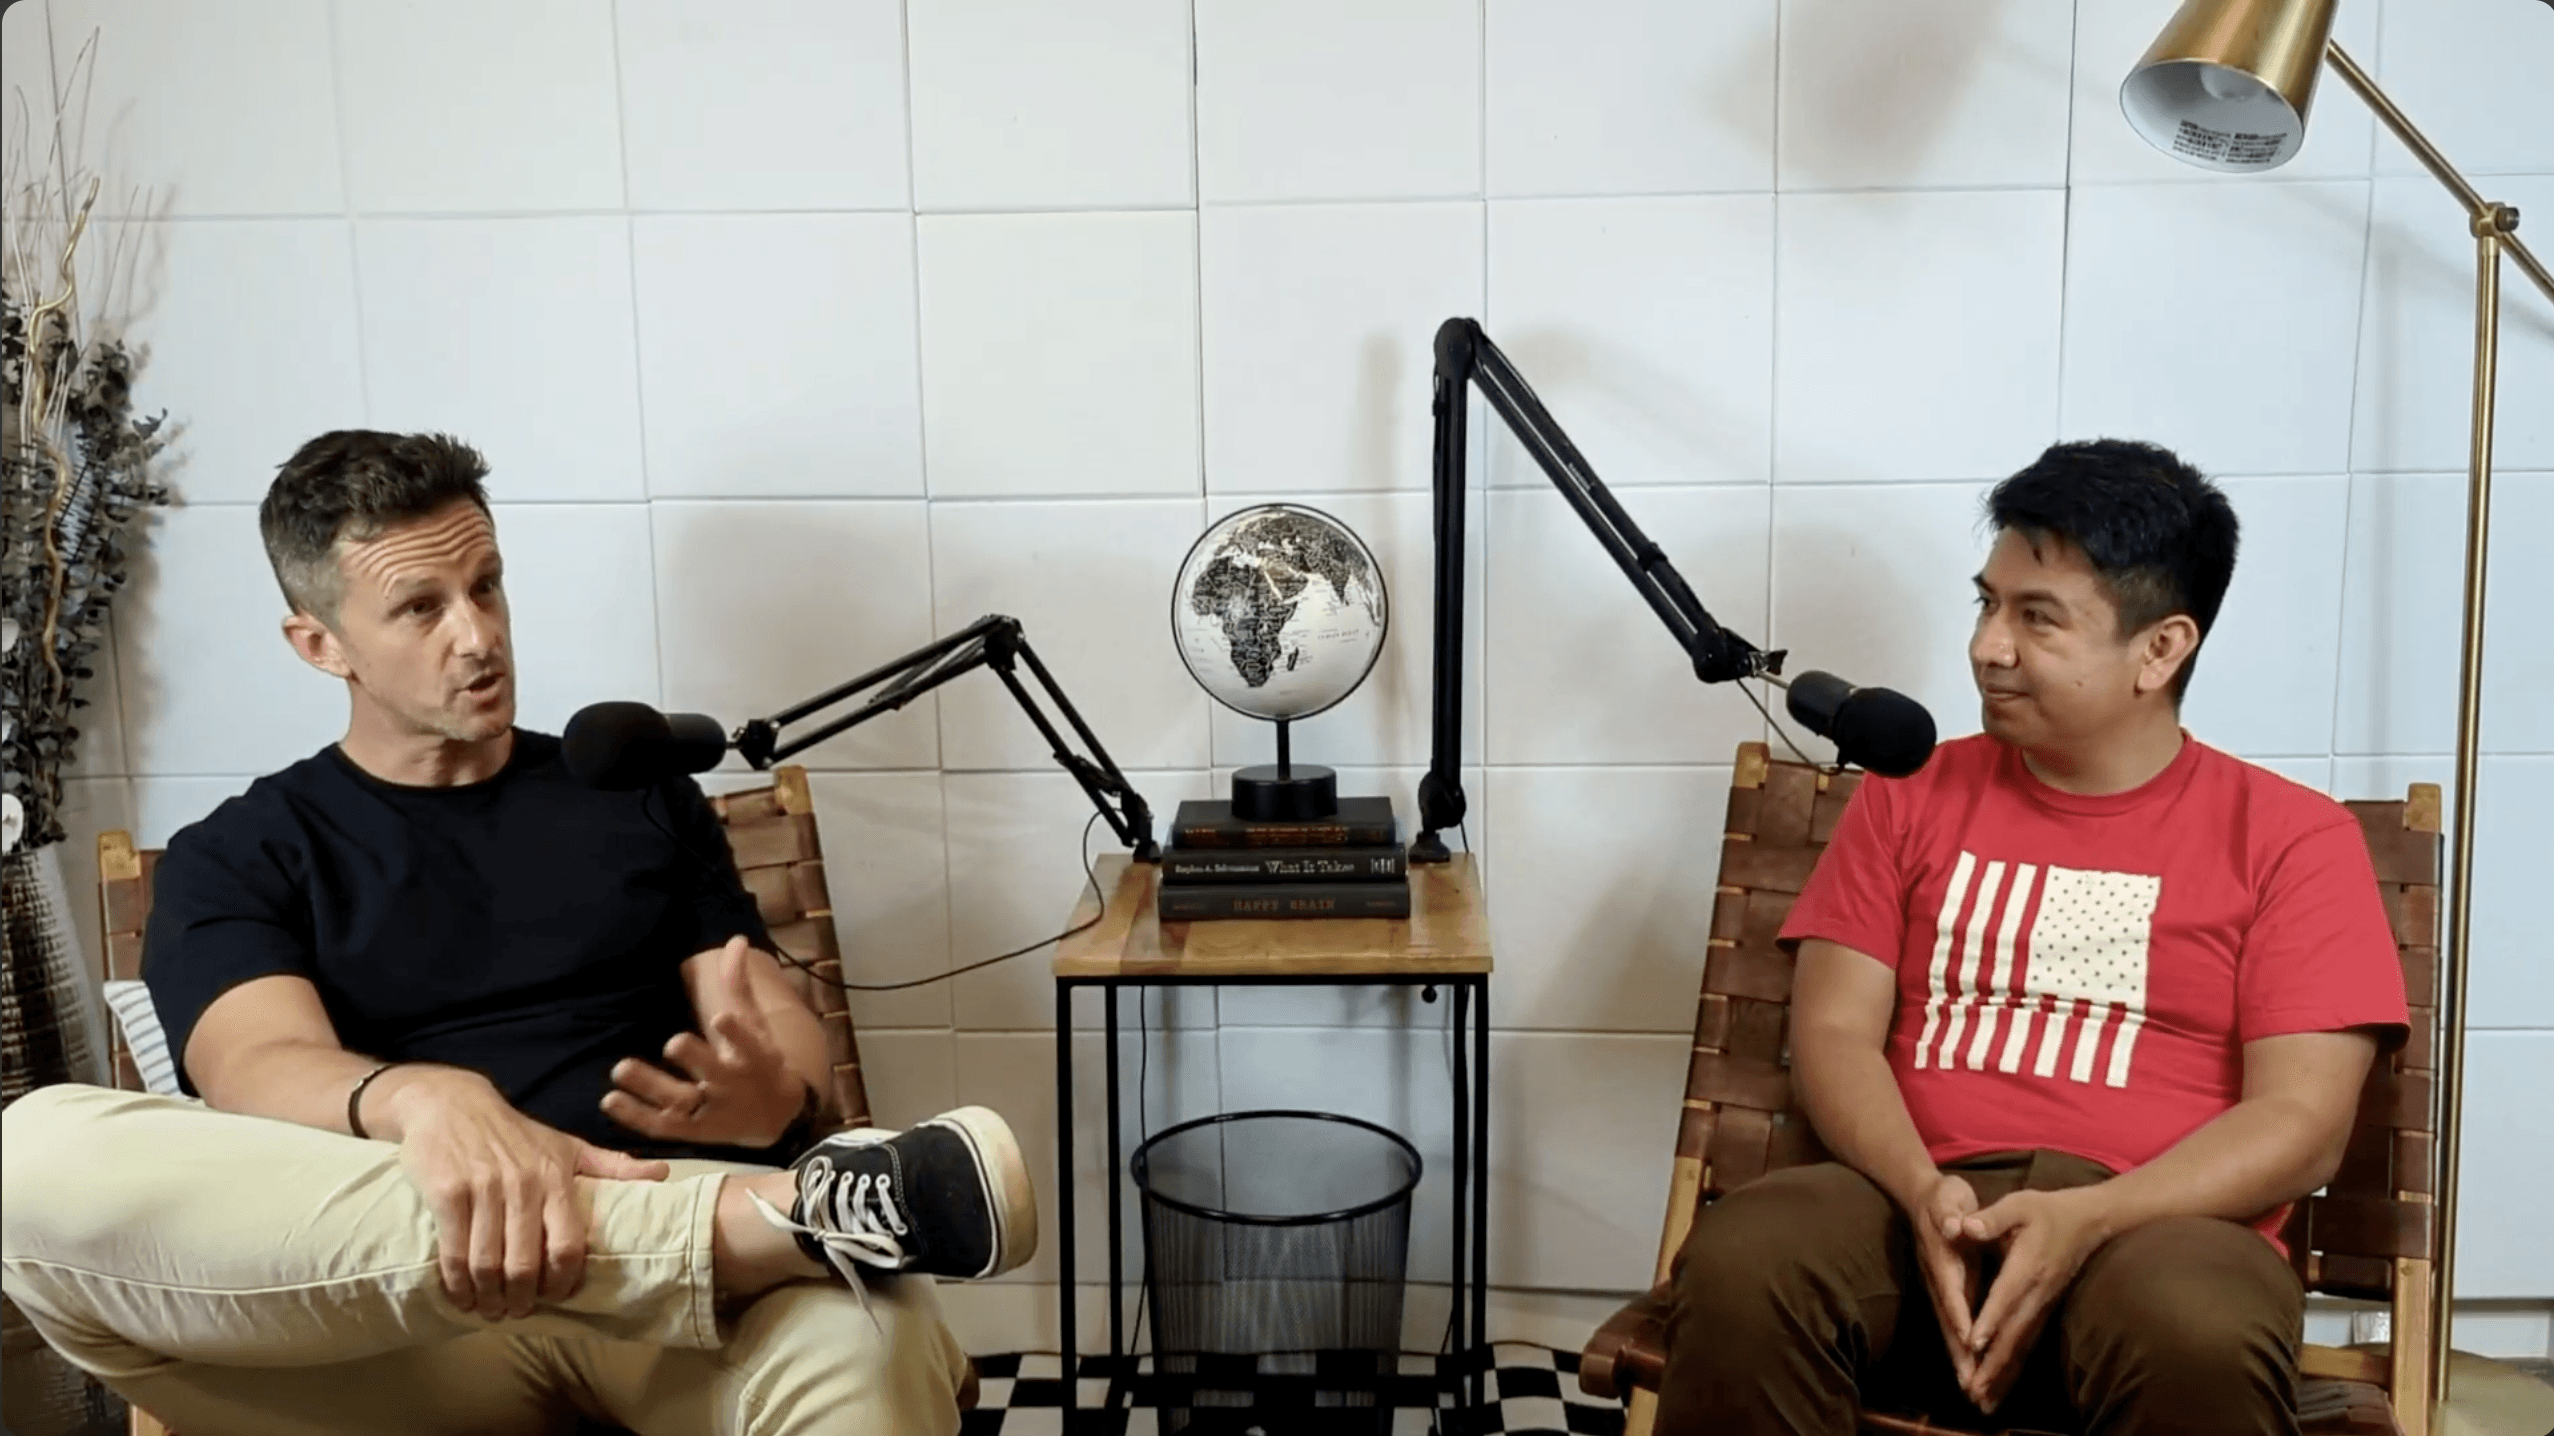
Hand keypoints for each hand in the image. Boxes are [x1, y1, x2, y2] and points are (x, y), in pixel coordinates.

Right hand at [384, 1067, 670, 1321]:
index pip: (568, 1245)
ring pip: (487, 1264)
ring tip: (488, 1309)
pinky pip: (453, 1251)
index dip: (564, 1282)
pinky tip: (460, 1295)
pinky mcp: (448, 1193)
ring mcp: (482, 1190)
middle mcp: (522, 1185)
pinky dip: (456, 1283)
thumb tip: (661, 1174)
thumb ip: (612, 1166)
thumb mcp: (567, 1145)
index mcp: (556, 1178)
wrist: (451, 1103)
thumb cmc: (515, 1133)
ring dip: (487, 1298)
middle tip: (517, 1312)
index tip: (557, 1296)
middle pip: (524, 1265)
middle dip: (520, 1299)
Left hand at [602, 937, 807, 1150]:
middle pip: (712, 1074)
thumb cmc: (758, 1061)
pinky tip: (610, 1099)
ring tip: (621, 1068)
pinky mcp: (690, 1131)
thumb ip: (739, 986)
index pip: (747, 1044)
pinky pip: (660, 1125)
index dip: (735, 1033)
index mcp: (753, 1058)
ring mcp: (710, 1111)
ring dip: (650, 1086)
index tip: (719, 1018)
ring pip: (680, 1102)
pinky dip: (635, 1116)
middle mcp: (731, 1086)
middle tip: (672, 1042)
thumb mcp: (757, 1026)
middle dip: (694, 1058)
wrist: (772, 1116)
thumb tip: (736, 939)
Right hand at [1903, 1172, 1985, 1395]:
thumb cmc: (1943, 1196)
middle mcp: (1937, 1279)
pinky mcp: (1946, 1294)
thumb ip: (1951, 1212)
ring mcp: (1939, 1288)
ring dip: (1959, 1359)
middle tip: (1970, 1384)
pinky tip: (1970, 1371)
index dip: (1959, 1313)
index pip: (1951, 1288)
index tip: (1968, 1338)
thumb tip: (1954, 1225)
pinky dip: (1960, 1350)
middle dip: (1958, 1352)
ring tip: (1970, 1390)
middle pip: (1946, 1320)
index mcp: (1942, 1257)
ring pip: (1948, 1328)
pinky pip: (1953, 1326)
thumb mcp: (1948, 1196)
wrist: (1922, 1197)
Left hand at [1957, 1187, 2112, 1411]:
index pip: (2006, 1295)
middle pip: (2014, 1332)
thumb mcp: (2019, 1204)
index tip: (1973, 1342)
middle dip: (1993, 1362)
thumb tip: (1965, 1226)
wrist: (2090, 1221)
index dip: (1990, 1318)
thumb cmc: (2048, 1210)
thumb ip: (1992, 1217)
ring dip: (2003, 1373)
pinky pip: (2028, 1342)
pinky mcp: (2045, 1310)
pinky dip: (2014, 1366)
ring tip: (1983, 1400)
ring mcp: (2044, 1304)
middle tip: (1973, 1389)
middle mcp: (2038, 1291)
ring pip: (2022, 1343)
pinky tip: (2001, 1386)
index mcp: (2027, 1265)